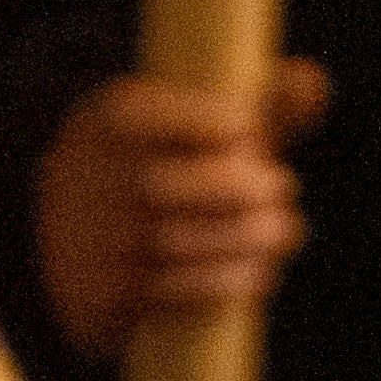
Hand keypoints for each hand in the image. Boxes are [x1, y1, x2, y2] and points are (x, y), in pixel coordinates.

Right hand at [32, 57, 327, 365]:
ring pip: (177, 244)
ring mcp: (96, 240)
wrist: (66, 228)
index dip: (229, 126)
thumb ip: (256, 100)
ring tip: (283, 232)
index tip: (256, 135)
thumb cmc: (153, 158)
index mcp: (112, 119)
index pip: (175, 116)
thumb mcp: (185, 115)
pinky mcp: (105, 295)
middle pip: (178, 183)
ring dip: (246, 242)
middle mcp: (95, 177)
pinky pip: (169, 294)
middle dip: (246, 189)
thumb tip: (313, 84)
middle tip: (284, 189)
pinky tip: (258, 273)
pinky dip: (223, 285)